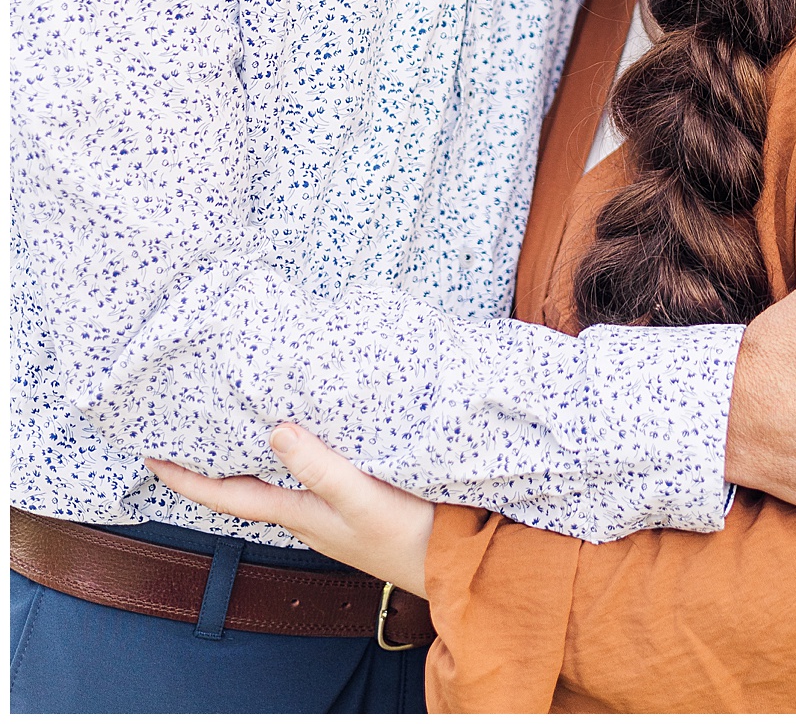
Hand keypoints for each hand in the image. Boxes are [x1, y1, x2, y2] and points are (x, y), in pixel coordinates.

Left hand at [146, 424, 433, 596]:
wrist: (456, 560)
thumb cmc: (410, 534)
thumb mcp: (362, 499)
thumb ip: (320, 467)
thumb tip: (274, 430)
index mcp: (300, 513)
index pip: (229, 495)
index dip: (189, 479)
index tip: (152, 457)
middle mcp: (307, 514)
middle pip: (247, 485)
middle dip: (214, 461)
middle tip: (189, 428)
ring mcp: (331, 510)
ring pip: (277, 478)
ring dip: (251, 454)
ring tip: (234, 422)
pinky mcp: (355, 500)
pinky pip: (308, 472)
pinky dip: (291, 451)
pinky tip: (302, 433)